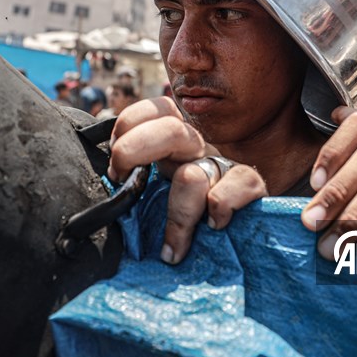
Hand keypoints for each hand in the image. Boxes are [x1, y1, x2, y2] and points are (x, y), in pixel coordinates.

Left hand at [108, 97, 266, 263]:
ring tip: (172, 246)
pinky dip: (222, 206)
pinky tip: (215, 225)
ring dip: (179, 215)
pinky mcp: (250, 184)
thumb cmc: (189, 214)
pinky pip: (240, 182)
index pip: (155, 109)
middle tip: (122, 181)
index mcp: (173, 143)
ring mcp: (224, 165)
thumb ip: (136, 181)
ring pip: (195, 175)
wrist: (244, 231)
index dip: (128, 127)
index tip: (115, 167)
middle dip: (134, 151)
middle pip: (171, 128)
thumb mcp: (157, 190)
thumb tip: (106, 185)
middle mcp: (198, 148)